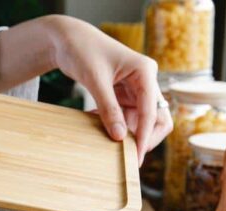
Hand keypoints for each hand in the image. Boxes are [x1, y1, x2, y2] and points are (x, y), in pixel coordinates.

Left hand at [50, 17, 171, 164]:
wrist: (67, 40)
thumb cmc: (82, 51)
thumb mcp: (95, 80)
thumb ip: (108, 109)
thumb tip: (120, 137)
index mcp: (145, 71)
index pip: (152, 111)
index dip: (145, 136)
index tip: (137, 157)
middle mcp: (146, 81)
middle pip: (158, 119)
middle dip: (145, 138)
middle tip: (127, 157)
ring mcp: (136, 90)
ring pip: (141, 122)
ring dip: (126, 133)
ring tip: (104, 138)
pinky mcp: (124, 96)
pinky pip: (126, 118)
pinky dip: (114, 126)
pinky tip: (96, 124)